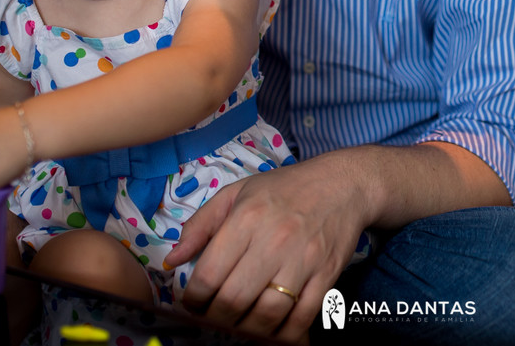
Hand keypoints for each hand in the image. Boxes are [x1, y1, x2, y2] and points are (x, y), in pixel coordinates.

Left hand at [167, 157, 368, 342]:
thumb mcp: (237, 192)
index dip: (193, 299)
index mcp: (246, 218)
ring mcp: (303, 260)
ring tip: (240, 325)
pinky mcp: (326, 275)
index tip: (193, 304)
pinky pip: (302, 318)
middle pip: (234, 300)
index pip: (208, 274)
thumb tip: (173, 260)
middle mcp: (273, 240)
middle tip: (214, 318)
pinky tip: (272, 331)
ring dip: (247, 330)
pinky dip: (284, 334)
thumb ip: (201, 225)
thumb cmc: (285, 189)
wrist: (341, 184)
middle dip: (216, 318)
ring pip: (267, 314)